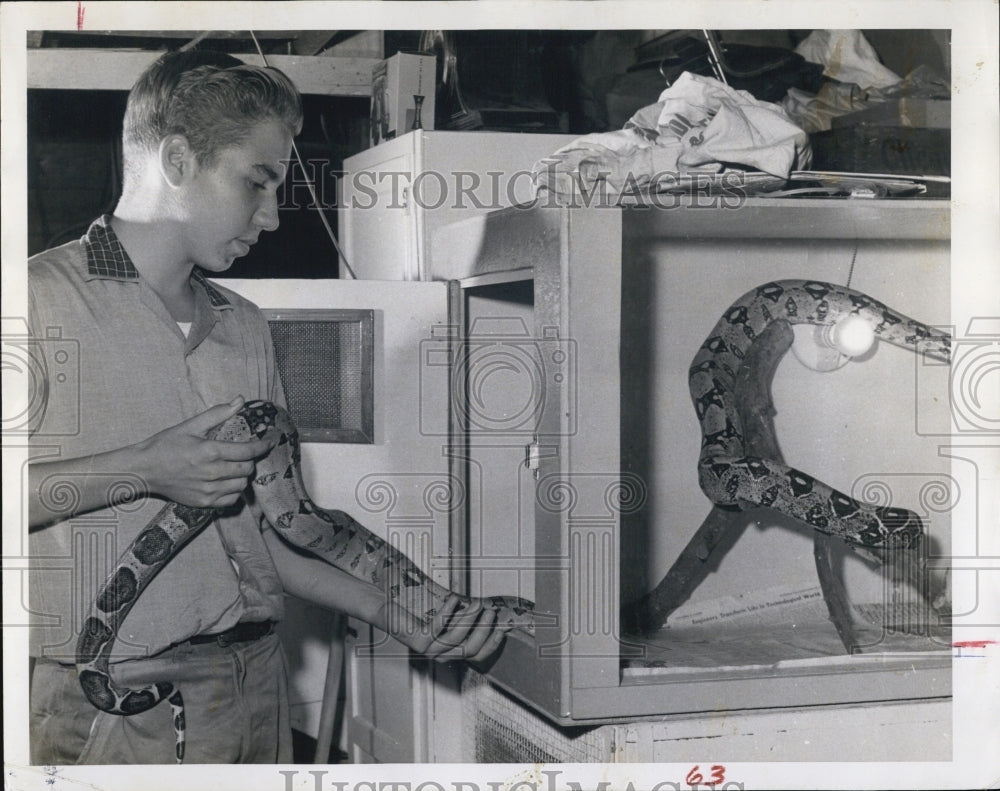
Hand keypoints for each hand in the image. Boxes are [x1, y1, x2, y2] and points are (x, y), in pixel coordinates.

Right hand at [134, 396, 275, 508]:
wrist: (144, 470)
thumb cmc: (166, 445)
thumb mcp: (191, 425)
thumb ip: (218, 413)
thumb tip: (240, 400)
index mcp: (210, 451)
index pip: (248, 451)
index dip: (263, 446)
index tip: (269, 442)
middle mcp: (212, 473)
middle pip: (247, 469)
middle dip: (250, 460)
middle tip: (244, 455)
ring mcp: (208, 490)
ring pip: (241, 485)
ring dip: (242, 476)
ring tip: (234, 467)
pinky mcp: (203, 503)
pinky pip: (231, 499)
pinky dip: (233, 491)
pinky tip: (226, 481)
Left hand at [383, 593, 509, 663]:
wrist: (387, 606)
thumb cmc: (417, 610)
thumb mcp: (446, 615)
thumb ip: (464, 617)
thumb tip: (488, 609)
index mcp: (450, 651)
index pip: (476, 656)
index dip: (492, 644)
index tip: (503, 628)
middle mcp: (440, 655)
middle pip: (470, 650)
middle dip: (484, 630)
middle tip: (491, 611)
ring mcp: (428, 650)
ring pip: (456, 639)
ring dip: (470, 619)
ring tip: (477, 602)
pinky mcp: (417, 641)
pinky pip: (438, 627)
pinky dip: (449, 611)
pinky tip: (454, 598)